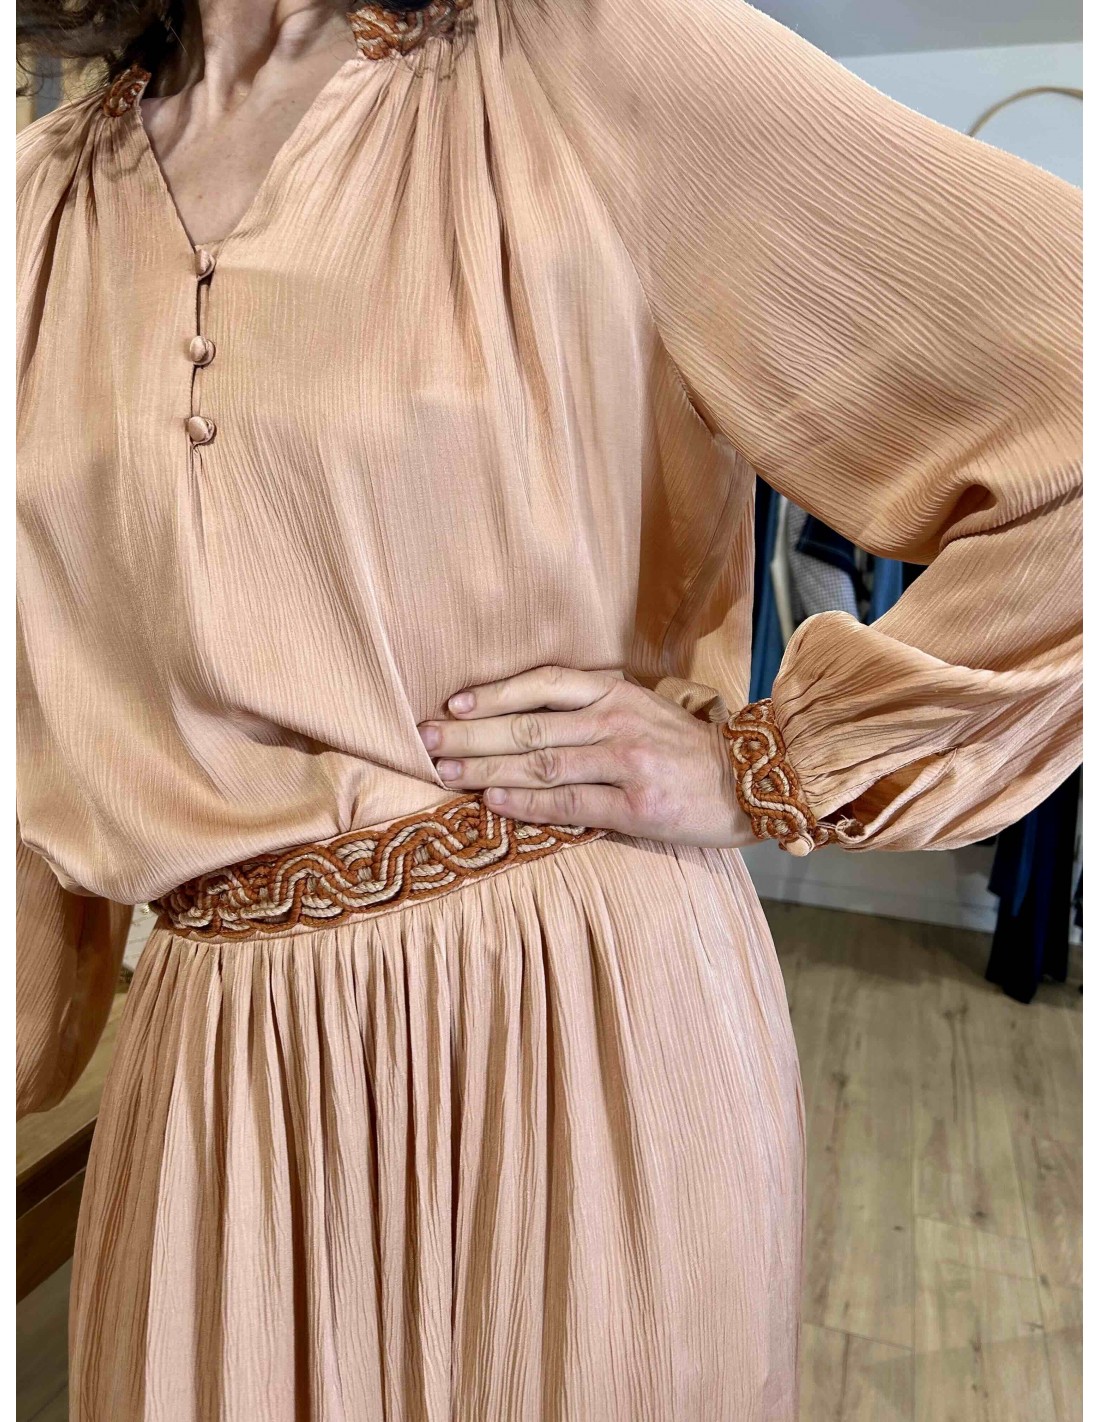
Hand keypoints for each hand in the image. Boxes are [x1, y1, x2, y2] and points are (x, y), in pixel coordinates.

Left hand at [417, 665, 755, 848]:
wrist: (751, 782)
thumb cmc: (685, 750)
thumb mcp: (641, 711)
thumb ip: (589, 709)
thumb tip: (519, 720)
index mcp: (616, 692)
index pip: (541, 685)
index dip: (492, 693)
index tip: (450, 703)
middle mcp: (616, 720)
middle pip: (528, 725)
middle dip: (470, 734)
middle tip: (424, 740)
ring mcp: (626, 762)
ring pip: (540, 762)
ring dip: (484, 768)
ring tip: (443, 773)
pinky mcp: (636, 804)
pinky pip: (569, 803)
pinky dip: (526, 802)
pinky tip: (491, 802)